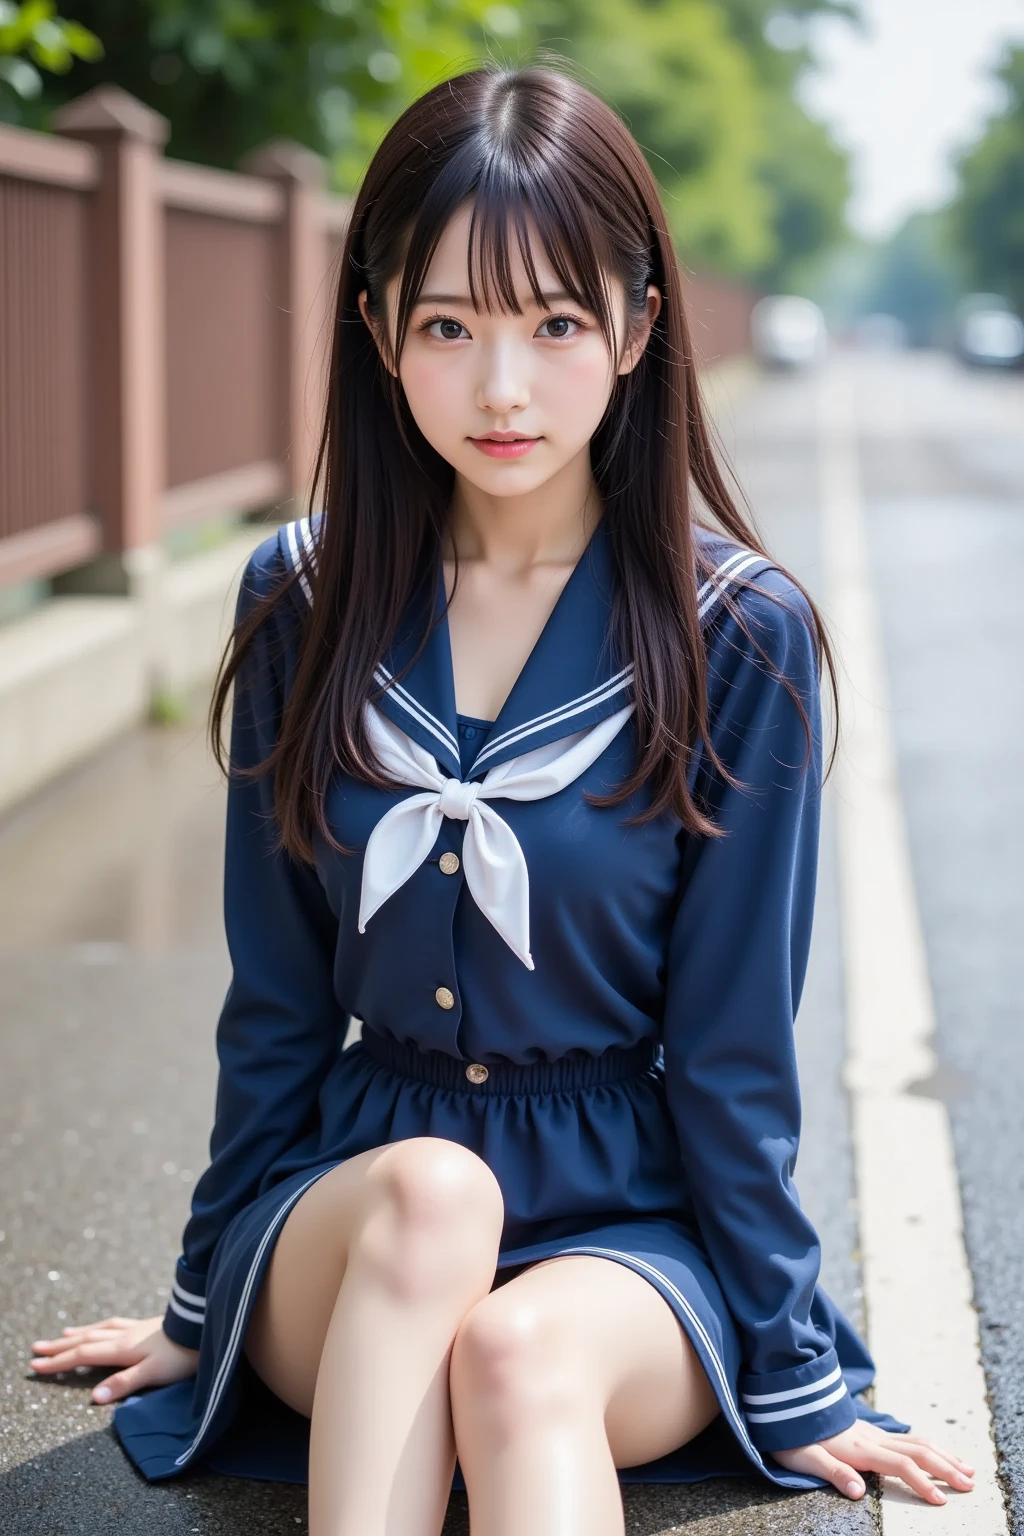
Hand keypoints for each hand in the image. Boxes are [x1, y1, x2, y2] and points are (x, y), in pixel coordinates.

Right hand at [29, 1315, 198, 1403]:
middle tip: (36, 1349)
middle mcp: (125, 1336)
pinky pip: (115, 1324)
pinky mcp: (148, 1326)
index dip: (59, 1362)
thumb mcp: (152, 1373)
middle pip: (85, 1340)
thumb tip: (93, 1397)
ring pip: (99, 1329)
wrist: (206, 1327)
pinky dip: (101, 1326)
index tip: (35, 1366)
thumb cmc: (182, 1354)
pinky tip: (104, 1326)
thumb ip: (123, 1383)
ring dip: (78, 1334)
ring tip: (63, 1334)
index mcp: (122, 1349)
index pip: (83, 1355)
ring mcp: (136, 1329)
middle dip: (60, 1347)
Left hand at [772, 1419, 974, 1504]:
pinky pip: (907, 1438)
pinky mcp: (869, 1431)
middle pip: (918, 1451)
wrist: (788, 1402)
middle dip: (946, 1468)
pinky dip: (929, 1446)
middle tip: (970, 1484)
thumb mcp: (805, 1457)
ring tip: (966, 1467)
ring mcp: (872, 1432)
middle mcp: (872, 1438)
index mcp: (860, 1448)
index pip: (901, 1465)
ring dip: (943, 1455)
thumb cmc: (793, 1435)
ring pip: (917, 1441)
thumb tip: (858, 1491)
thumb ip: (833, 1472)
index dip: (922, 1483)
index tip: (941, 1501)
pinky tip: (935, 1451)